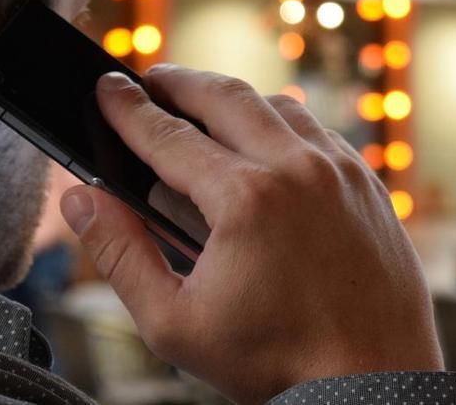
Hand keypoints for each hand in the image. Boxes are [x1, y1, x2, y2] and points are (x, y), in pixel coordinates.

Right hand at [60, 66, 442, 403]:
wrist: (372, 381)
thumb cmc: (276, 360)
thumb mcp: (174, 322)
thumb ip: (120, 253)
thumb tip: (82, 199)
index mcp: (245, 200)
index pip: (168, 135)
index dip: (128, 109)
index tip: (107, 88)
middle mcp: (297, 170)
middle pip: (224, 97)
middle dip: (179, 81)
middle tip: (150, 80)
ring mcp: (340, 171)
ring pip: (276, 105)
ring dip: (233, 98)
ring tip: (202, 106)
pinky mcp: (367, 183)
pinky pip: (318, 130)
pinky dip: (282, 122)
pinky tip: (265, 140)